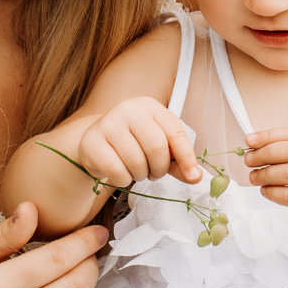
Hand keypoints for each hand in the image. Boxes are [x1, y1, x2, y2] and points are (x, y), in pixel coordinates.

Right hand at [78, 97, 200, 188]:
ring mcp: (108, 124)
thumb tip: (195, 177)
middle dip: (159, 169)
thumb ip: (178, 161)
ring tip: (136, 171)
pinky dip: (123, 180)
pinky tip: (120, 173)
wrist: (96, 142)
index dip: (186, 157)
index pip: (175, 132)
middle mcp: (128, 109)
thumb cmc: (133, 144)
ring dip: (140, 176)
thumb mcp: (158, 147)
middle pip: (156, 148)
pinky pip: (117, 171)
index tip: (193, 177)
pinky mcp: (92, 142)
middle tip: (154, 174)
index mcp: (149, 106)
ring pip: (136, 162)